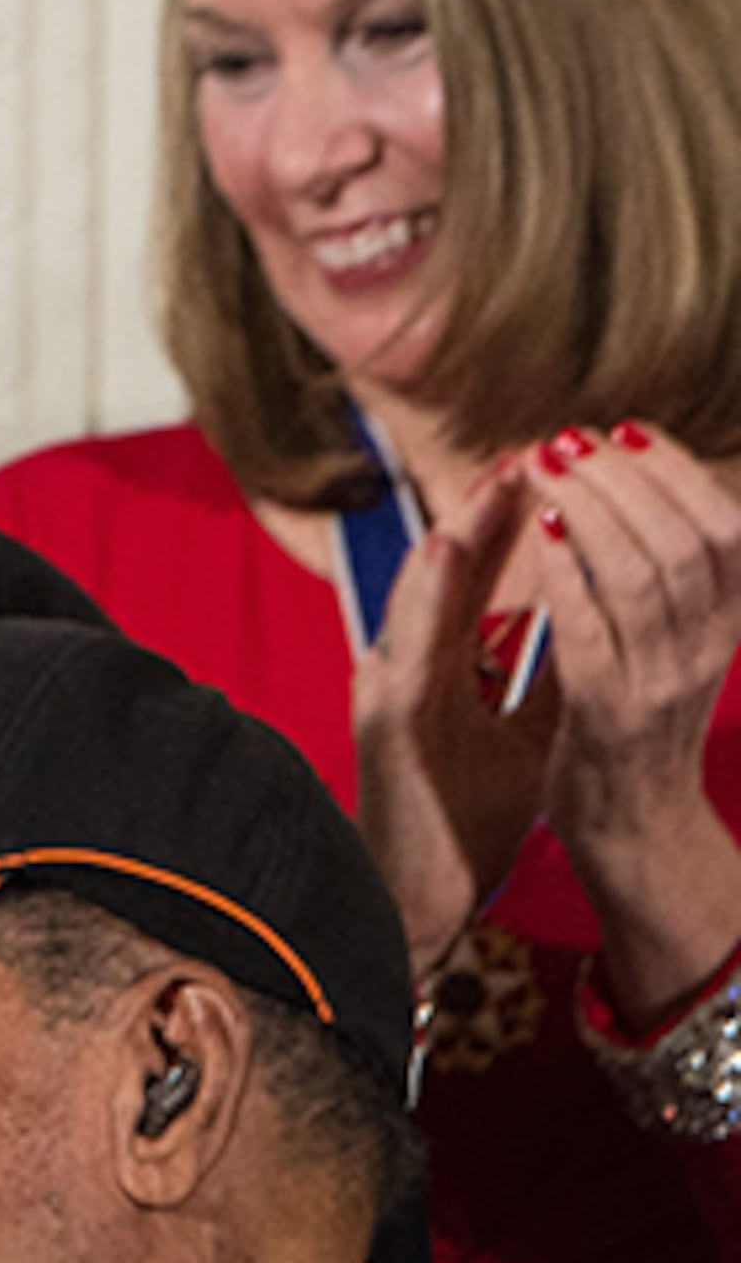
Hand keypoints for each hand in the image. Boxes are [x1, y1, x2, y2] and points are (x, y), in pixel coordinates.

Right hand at [352, 459, 556, 976]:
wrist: (422, 901)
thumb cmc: (470, 821)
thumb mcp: (530, 734)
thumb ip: (553, 672)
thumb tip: (604, 614)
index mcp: (447, 671)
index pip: (483, 579)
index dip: (519, 521)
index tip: (562, 468)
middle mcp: (409, 669)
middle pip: (447, 574)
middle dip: (490, 508)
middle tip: (532, 447)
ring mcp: (390, 693)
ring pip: (421, 597)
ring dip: (455, 536)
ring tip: (493, 481)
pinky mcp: (384, 724)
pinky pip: (406, 649)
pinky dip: (424, 599)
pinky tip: (444, 554)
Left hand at [505, 422, 740, 1013]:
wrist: (634, 833)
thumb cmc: (639, 729)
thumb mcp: (678, 647)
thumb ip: (675, 583)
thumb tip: (657, 495)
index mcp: (724, 626)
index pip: (726, 526)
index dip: (679, 469)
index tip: (626, 429)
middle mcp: (705, 650)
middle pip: (685, 538)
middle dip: (629, 476)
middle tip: (573, 438)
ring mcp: (661, 684)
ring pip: (643, 576)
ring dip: (593, 511)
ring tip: (549, 468)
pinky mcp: (608, 718)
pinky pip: (594, 636)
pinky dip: (569, 579)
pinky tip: (541, 538)